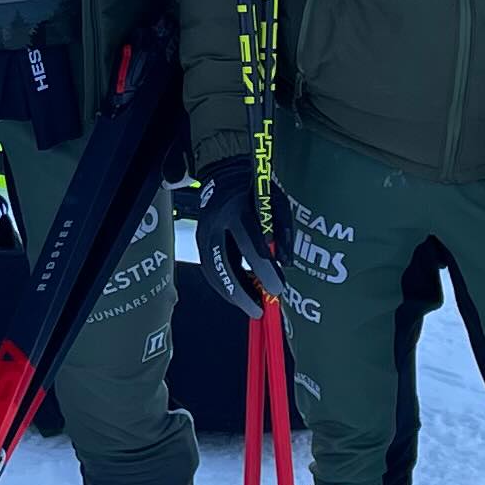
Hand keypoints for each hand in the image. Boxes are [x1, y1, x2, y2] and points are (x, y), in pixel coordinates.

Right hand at [195, 160, 278, 311]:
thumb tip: (285, 264)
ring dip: (231, 293)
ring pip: (213, 271)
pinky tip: (239, 294)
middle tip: (259, 310)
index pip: (250, 245)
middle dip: (241, 292)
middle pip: (223, 265)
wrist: (224, 174)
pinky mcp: (199, 242)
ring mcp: (203, 234)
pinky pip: (210, 269)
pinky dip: (225, 285)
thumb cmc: (254, 189)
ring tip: (250, 307)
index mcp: (235, 210)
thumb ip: (282, 231)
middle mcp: (215, 224)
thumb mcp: (275, 202)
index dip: (263, 270)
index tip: (277, 288)